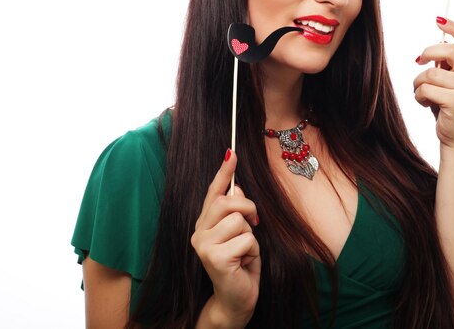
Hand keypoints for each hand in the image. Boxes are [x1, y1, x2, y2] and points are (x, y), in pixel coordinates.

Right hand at [190, 149, 260, 325]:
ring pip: (239, 221)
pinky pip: (246, 240)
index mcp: (204, 224)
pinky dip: (253, 251)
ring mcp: (203, 245)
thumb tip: (237, 188)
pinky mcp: (214, 257)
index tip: (232, 152)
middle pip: (227, 202)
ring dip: (252, 236)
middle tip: (254, 223)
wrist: (236, 301)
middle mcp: (198, 232)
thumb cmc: (241, 266)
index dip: (223, 173)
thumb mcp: (241, 235)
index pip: (213, 193)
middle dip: (248, 208)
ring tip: (245, 252)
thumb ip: (236, 213)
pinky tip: (244, 264)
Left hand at [413, 18, 453, 147]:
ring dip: (418, 82)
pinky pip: (425, 89)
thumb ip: (442, 65)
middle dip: (428, 53)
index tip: (438, 19)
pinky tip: (425, 103)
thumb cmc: (445, 104)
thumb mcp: (445, 81)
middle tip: (419, 60)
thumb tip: (427, 52)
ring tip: (422, 92)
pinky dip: (418, 96)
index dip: (453, 27)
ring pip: (430, 73)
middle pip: (449, 50)